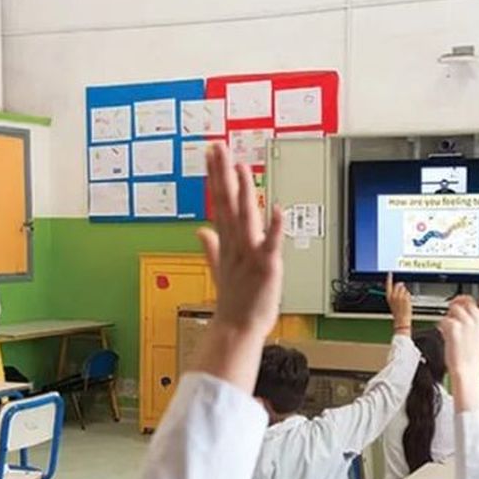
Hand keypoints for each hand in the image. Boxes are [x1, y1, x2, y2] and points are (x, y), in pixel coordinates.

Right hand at [196, 143, 282, 337]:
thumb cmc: (234, 304)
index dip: (215, 178)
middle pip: (227, 203)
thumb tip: (201, 231)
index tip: (211, 156)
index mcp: (227, 244)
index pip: (219, 204)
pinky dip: (274, 227)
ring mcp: (250, 254)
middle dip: (222, 174)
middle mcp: (236, 245)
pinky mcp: (267, 267)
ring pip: (245, 217)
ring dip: (243, 192)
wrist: (237, 330)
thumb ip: (211, 249)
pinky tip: (277, 208)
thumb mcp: (220, 270)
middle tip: (217, 148)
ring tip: (240, 167)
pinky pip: (271, 244)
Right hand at [385, 273, 412, 332]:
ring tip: (404, 300)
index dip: (389, 278)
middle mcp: (394, 295)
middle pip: (398, 285)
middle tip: (402, 291)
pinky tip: (407, 302)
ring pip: (404, 288)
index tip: (390, 273)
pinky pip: (408, 293)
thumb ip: (394, 295)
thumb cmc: (397, 313)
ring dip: (405, 292)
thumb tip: (399, 287)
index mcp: (388, 297)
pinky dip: (409, 296)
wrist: (401, 320)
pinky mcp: (406, 298)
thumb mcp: (392, 303)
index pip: (388, 284)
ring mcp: (400, 296)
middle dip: (401, 286)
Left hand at [439, 275, 478, 375]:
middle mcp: (478, 319)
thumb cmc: (470, 355)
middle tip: (454, 321)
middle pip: (463, 301)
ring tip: (453, 333)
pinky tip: (448, 337)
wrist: (466, 369)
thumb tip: (457, 307)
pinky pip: (443, 319)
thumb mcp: (476, 335)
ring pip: (452, 308)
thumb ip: (470, 320)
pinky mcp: (454, 326)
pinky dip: (441, 327)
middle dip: (456, 307)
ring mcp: (467, 322)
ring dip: (448, 318)